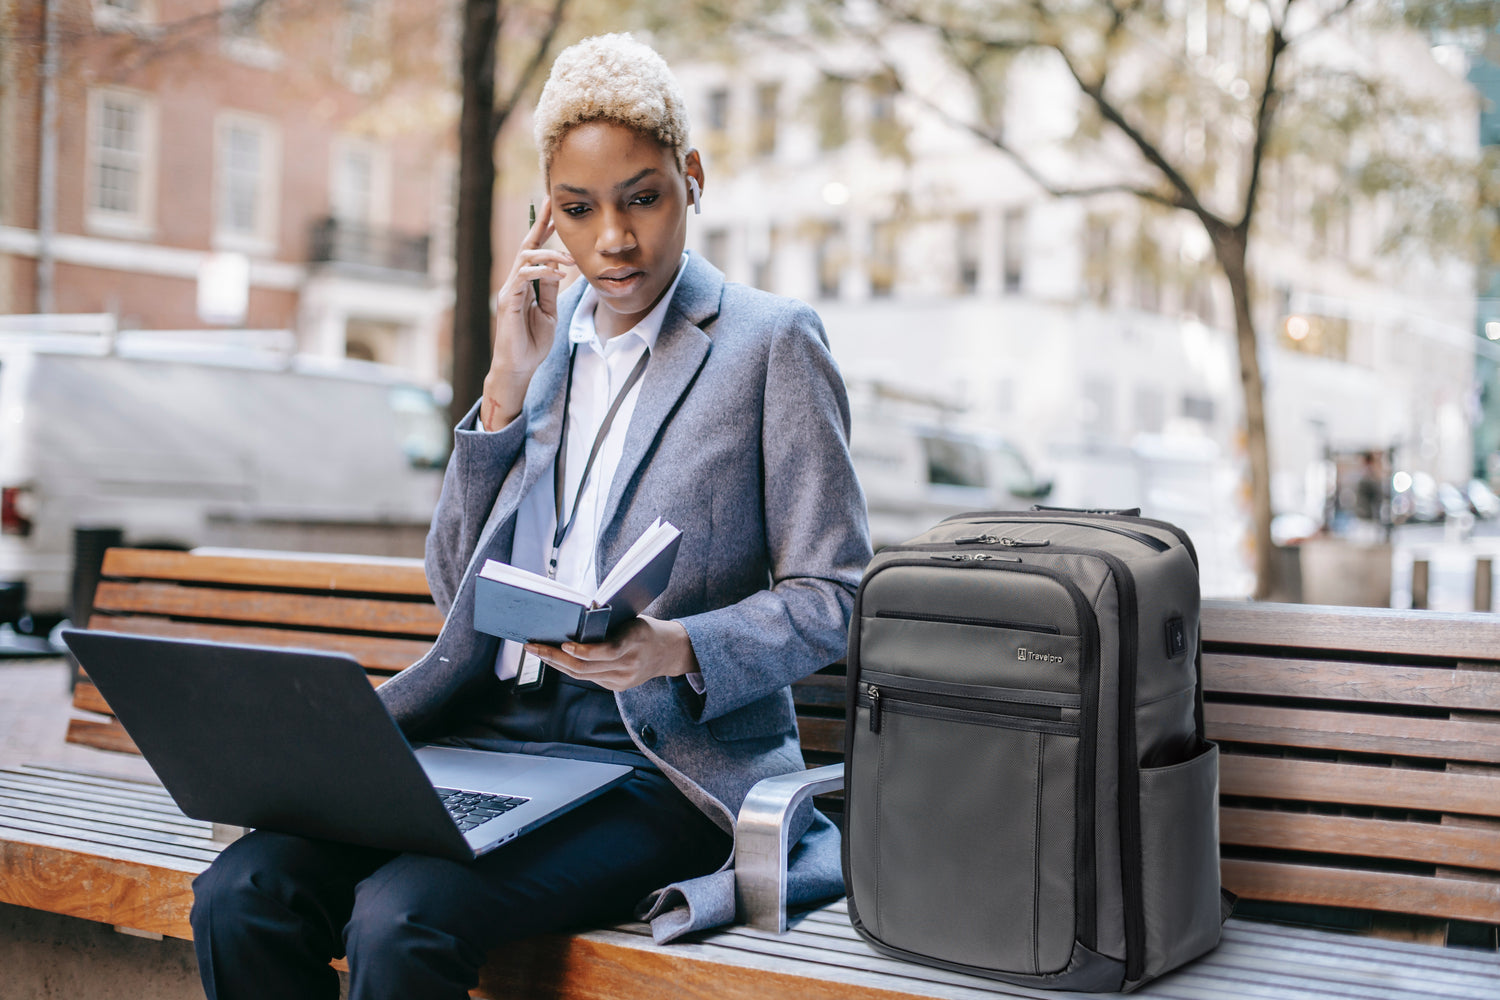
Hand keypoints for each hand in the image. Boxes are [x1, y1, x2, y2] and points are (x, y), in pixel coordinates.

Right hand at [481, 198, 575, 429]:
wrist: (519, 367)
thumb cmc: (532, 343)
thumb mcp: (549, 312)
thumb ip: (550, 290)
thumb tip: (558, 269)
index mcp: (525, 284)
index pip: (533, 252)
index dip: (542, 232)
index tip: (554, 215)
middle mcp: (514, 282)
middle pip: (525, 245)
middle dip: (539, 224)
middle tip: (550, 205)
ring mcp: (509, 290)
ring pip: (525, 257)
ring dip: (550, 254)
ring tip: (571, 260)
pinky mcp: (508, 300)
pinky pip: (524, 276)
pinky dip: (543, 272)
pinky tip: (560, 275)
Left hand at [525, 616, 697, 691]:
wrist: (669, 652)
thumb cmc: (645, 628)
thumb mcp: (631, 620)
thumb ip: (607, 624)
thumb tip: (571, 619)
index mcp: (635, 641)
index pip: (608, 651)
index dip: (584, 651)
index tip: (563, 644)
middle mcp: (629, 664)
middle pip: (585, 667)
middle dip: (554, 657)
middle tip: (532, 646)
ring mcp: (623, 680)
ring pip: (582, 675)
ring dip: (556, 664)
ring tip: (537, 652)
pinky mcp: (617, 687)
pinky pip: (588, 678)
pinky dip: (569, 668)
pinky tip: (554, 659)